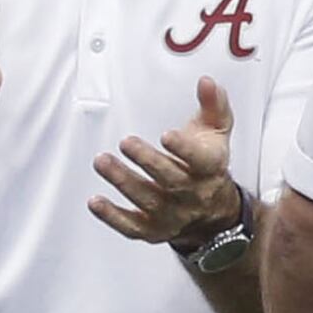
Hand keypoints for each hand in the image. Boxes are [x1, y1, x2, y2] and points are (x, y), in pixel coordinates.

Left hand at [92, 76, 244, 248]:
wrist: (213, 212)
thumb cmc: (208, 164)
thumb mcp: (217, 133)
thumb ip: (213, 105)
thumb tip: (206, 82)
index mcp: (209, 169)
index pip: (200, 161)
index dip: (184, 149)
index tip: (167, 136)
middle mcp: (192, 194)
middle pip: (170, 180)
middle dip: (147, 161)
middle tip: (126, 142)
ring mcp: (172, 214)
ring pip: (147, 200)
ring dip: (123, 181)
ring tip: (102, 162)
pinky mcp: (153, 229)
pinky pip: (132, 227)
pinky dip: (113, 216)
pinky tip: (96, 202)